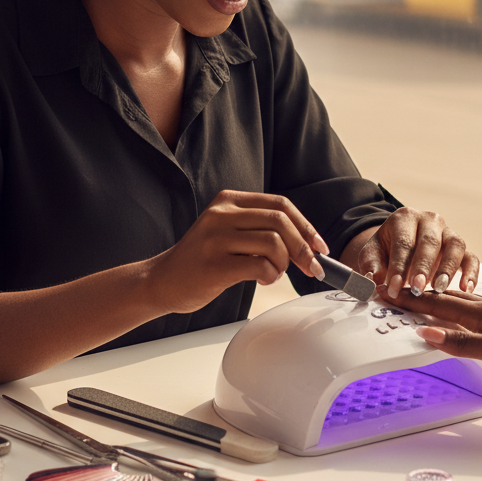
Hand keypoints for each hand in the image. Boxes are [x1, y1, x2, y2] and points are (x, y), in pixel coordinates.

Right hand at [145, 190, 327, 313]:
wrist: (162, 280)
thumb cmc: (201, 260)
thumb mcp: (226, 231)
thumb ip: (258, 228)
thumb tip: (306, 242)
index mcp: (228, 200)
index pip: (280, 205)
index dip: (306, 226)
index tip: (319, 246)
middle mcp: (221, 214)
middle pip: (281, 221)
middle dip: (303, 247)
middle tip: (311, 267)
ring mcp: (216, 238)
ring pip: (274, 243)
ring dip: (284, 264)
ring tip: (273, 273)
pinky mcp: (214, 264)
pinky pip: (260, 265)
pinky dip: (270, 275)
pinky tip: (262, 279)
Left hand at [357, 207, 478, 298]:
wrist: (399, 249)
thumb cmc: (386, 253)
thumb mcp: (373, 256)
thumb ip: (370, 267)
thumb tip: (371, 281)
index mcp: (404, 218)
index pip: (403, 242)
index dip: (398, 266)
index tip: (393, 289)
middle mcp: (430, 220)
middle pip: (430, 241)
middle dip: (422, 267)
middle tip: (416, 289)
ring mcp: (448, 233)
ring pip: (455, 245)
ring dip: (447, 268)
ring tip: (438, 289)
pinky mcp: (462, 249)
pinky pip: (471, 258)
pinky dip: (471, 273)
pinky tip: (466, 289)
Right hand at [393, 288, 481, 376]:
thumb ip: (461, 344)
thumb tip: (426, 332)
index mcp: (480, 312)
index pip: (435, 304)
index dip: (409, 299)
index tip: (385, 292)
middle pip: (444, 297)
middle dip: (416, 294)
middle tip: (393, 290)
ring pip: (459, 300)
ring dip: (435, 297)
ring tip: (419, 294)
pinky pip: (474, 307)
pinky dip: (457, 305)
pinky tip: (463, 310)